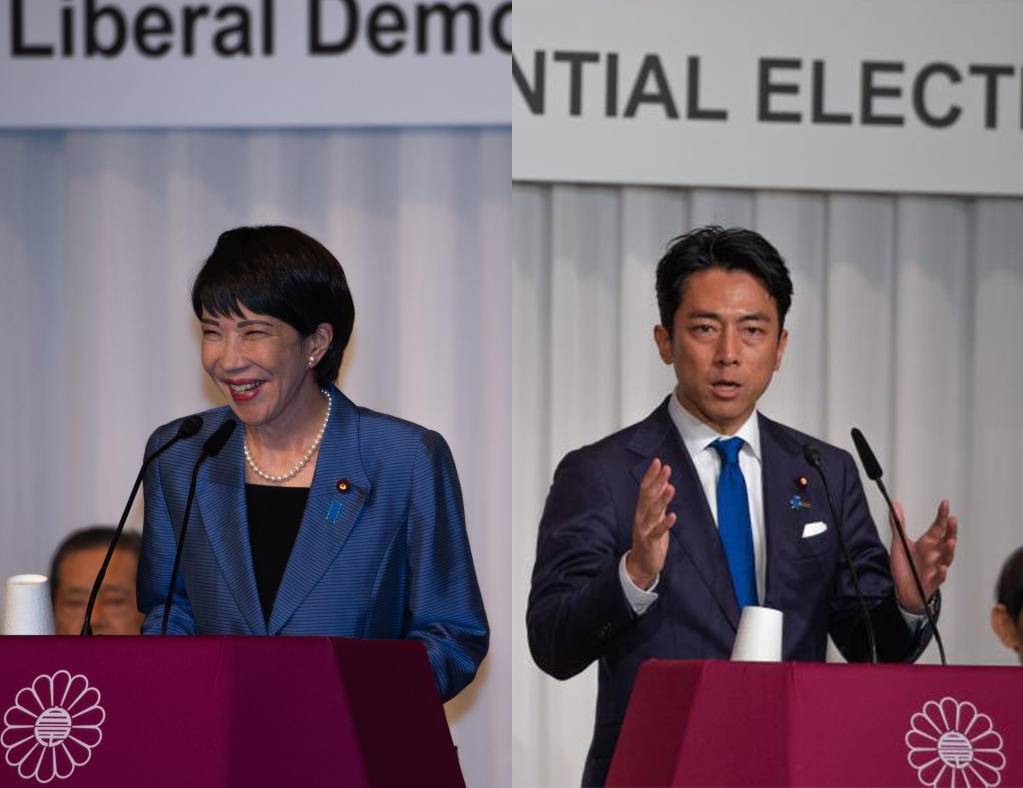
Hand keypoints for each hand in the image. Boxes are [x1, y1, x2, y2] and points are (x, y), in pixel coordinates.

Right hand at [626, 458, 675, 589]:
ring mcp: (644, 529)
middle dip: (656, 482)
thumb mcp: (655, 516)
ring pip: (652, 512)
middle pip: (648, 496)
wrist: (641, 563)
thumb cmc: (649, 538)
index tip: (658, 462)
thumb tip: (664, 483)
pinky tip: (672, 516)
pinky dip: (664, 524)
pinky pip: (657, 532)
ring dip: (662, 500)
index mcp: (642, 509)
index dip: (651, 475)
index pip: (645, 488)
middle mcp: (641, 517)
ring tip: (670, 488)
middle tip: (665, 468)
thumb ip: (658, 501)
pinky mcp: (649, 542)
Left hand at [889, 499, 957, 612]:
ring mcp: (935, 567)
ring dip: (949, 550)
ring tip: (951, 541)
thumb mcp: (899, 543)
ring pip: (947, 558)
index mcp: (928, 543)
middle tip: (952, 519)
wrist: (904, 589)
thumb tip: (895, 505)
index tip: (945, 503)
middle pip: (946, 540)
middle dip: (951, 530)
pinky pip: (939, 577)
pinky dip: (941, 572)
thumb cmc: (906, 566)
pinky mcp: (932, 582)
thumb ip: (898, 524)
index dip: (941, 515)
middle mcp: (935, 554)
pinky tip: (942, 568)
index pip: (937, 527)